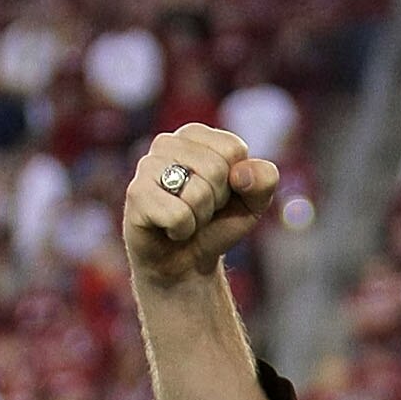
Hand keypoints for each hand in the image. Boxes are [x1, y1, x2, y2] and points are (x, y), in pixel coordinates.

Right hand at [123, 126, 279, 289]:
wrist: (186, 264)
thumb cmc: (217, 225)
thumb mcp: (253, 203)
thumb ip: (264, 180)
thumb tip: (242, 175)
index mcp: (196, 135)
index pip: (233, 149)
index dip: (236, 182)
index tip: (221, 194)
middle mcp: (167, 142)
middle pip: (217, 169)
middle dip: (217, 201)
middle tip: (202, 211)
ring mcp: (147, 166)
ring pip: (198, 193)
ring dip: (200, 218)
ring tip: (186, 219)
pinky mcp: (136, 194)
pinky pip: (179, 215)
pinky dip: (183, 231)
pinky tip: (170, 229)